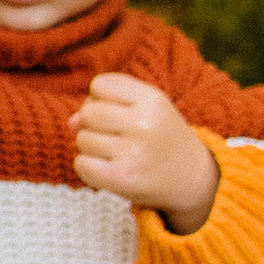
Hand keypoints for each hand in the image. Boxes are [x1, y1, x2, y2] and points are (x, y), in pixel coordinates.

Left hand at [73, 71, 219, 232]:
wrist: (191, 178)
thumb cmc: (162, 138)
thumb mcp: (147, 108)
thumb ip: (107, 103)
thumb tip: (72, 122)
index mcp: (152, 99)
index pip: (99, 85)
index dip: (100, 98)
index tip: (117, 112)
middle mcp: (144, 123)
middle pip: (88, 112)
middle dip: (92, 123)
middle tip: (114, 135)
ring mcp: (132, 152)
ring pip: (82, 138)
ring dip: (91, 147)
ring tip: (116, 153)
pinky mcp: (121, 178)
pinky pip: (81, 163)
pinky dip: (88, 167)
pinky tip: (107, 168)